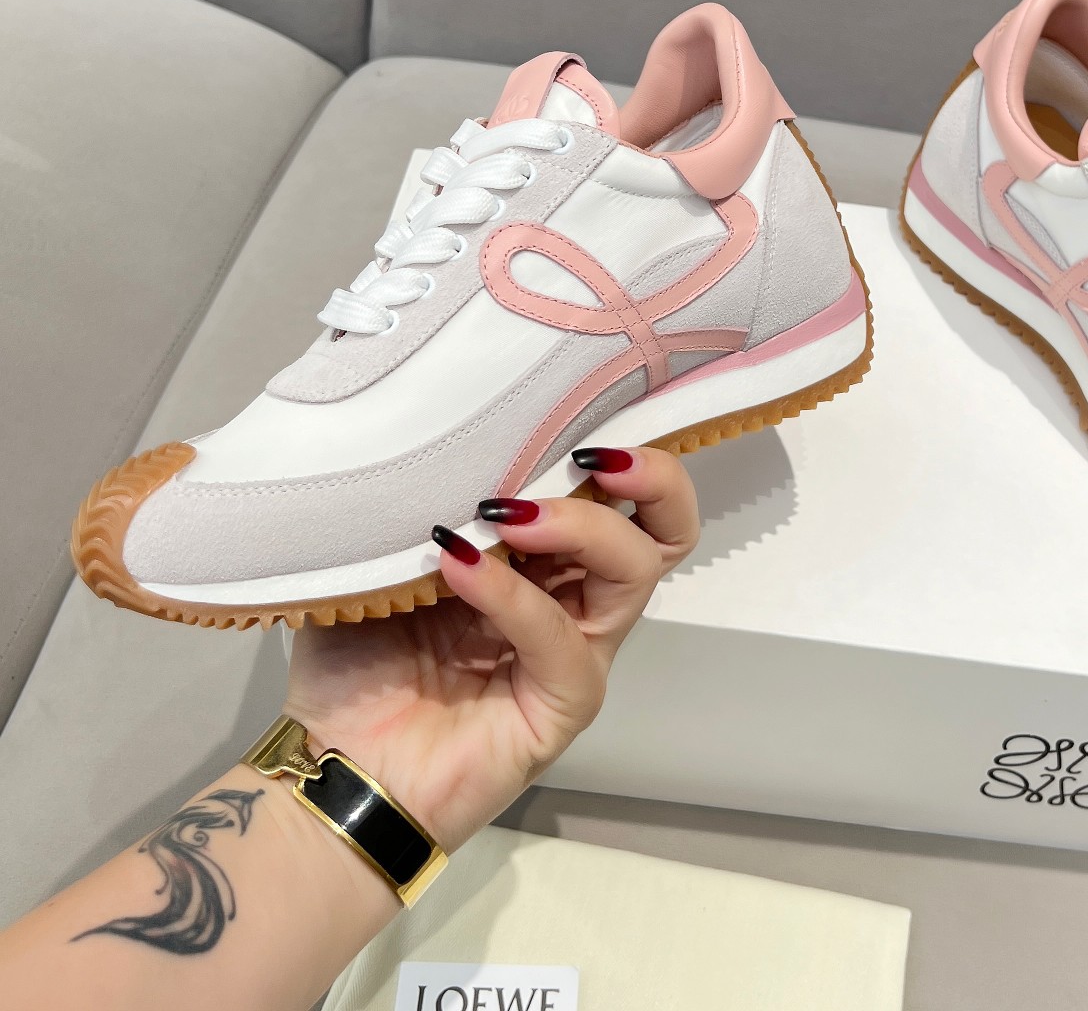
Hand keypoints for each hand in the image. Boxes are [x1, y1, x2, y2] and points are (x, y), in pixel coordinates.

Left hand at [282, 448, 697, 852]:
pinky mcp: (564, 702)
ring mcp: (575, 651)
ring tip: (508, 513)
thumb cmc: (356, 664)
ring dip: (580, 525)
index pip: (621, 494)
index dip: (622, 448)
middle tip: (595, 454)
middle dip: (651, 477)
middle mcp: (574, 597)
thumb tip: (441, 435)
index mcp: (543, 557)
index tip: (577, 410)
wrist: (330, 770)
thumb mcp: (384, 561)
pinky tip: (461, 567)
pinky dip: (513, 595)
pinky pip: (560, 638)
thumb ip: (424, 505)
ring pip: (634, 571)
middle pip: (664, 528)